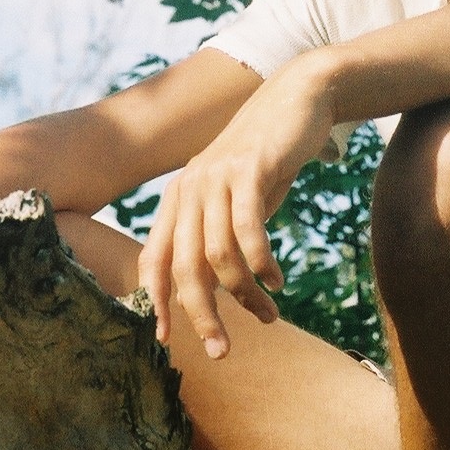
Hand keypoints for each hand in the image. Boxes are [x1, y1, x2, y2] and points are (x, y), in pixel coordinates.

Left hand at [140, 54, 336, 357]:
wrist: (296, 98)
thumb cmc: (266, 159)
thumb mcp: (235, 200)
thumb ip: (220, 237)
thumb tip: (217, 289)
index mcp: (177, 201)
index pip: (154, 261)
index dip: (156, 303)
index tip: (168, 342)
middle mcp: (188, 190)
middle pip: (184, 268)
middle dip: (201, 315)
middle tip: (222, 351)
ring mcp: (215, 178)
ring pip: (218, 255)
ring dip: (244, 295)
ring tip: (268, 315)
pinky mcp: (248, 170)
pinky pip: (248, 229)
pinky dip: (262, 264)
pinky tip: (277, 281)